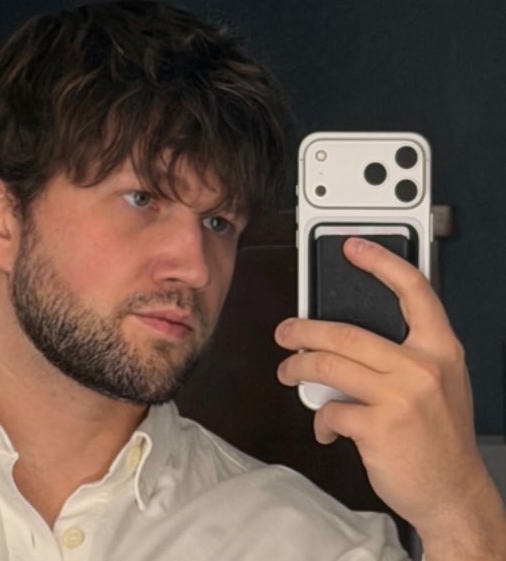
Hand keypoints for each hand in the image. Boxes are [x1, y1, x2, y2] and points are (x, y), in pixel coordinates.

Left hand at [275, 237, 505, 559]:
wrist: (454, 493)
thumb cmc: (440, 435)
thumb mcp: (438, 383)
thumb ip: (401, 354)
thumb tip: (343, 338)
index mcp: (439, 349)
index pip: (413, 290)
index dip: (381, 262)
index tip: (354, 247)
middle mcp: (422, 367)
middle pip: (346, 331)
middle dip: (304, 330)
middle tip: (286, 333)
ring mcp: (400, 396)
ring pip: (329, 365)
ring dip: (299, 368)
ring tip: (289, 372)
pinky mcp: (379, 427)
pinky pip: (332, 410)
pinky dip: (321, 418)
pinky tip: (327, 426)